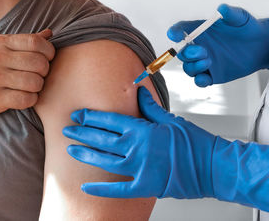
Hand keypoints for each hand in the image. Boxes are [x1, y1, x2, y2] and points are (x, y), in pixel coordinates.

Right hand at [0, 29, 54, 117]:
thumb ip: (24, 42)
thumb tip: (50, 34)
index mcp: (0, 42)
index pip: (36, 43)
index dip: (49, 52)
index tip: (47, 59)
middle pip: (39, 63)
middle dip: (44, 72)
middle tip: (38, 75)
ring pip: (35, 82)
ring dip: (38, 87)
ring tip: (30, 87)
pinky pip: (26, 99)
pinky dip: (30, 100)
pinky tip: (24, 97)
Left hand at [63, 86, 216, 198]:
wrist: (213, 167)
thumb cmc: (194, 142)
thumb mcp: (170, 119)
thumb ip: (150, 106)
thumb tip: (139, 90)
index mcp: (142, 129)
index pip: (109, 120)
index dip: (90, 117)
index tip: (77, 115)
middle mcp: (137, 147)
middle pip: (102, 139)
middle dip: (82, 133)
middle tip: (67, 130)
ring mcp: (139, 168)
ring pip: (105, 160)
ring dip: (86, 155)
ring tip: (70, 150)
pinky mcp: (145, 186)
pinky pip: (118, 189)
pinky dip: (101, 190)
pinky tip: (85, 189)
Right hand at [167, 4, 268, 86]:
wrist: (260, 46)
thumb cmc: (247, 29)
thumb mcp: (240, 18)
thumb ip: (230, 13)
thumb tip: (222, 8)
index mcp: (200, 32)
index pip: (181, 30)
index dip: (175, 32)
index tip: (175, 35)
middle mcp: (199, 47)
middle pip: (182, 52)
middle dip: (188, 53)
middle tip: (202, 51)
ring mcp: (204, 62)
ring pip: (188, 68)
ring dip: (194, 66)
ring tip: (208, 61)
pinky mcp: (211, 75)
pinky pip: (199, 81)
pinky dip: (199, 81)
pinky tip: (206, 77)